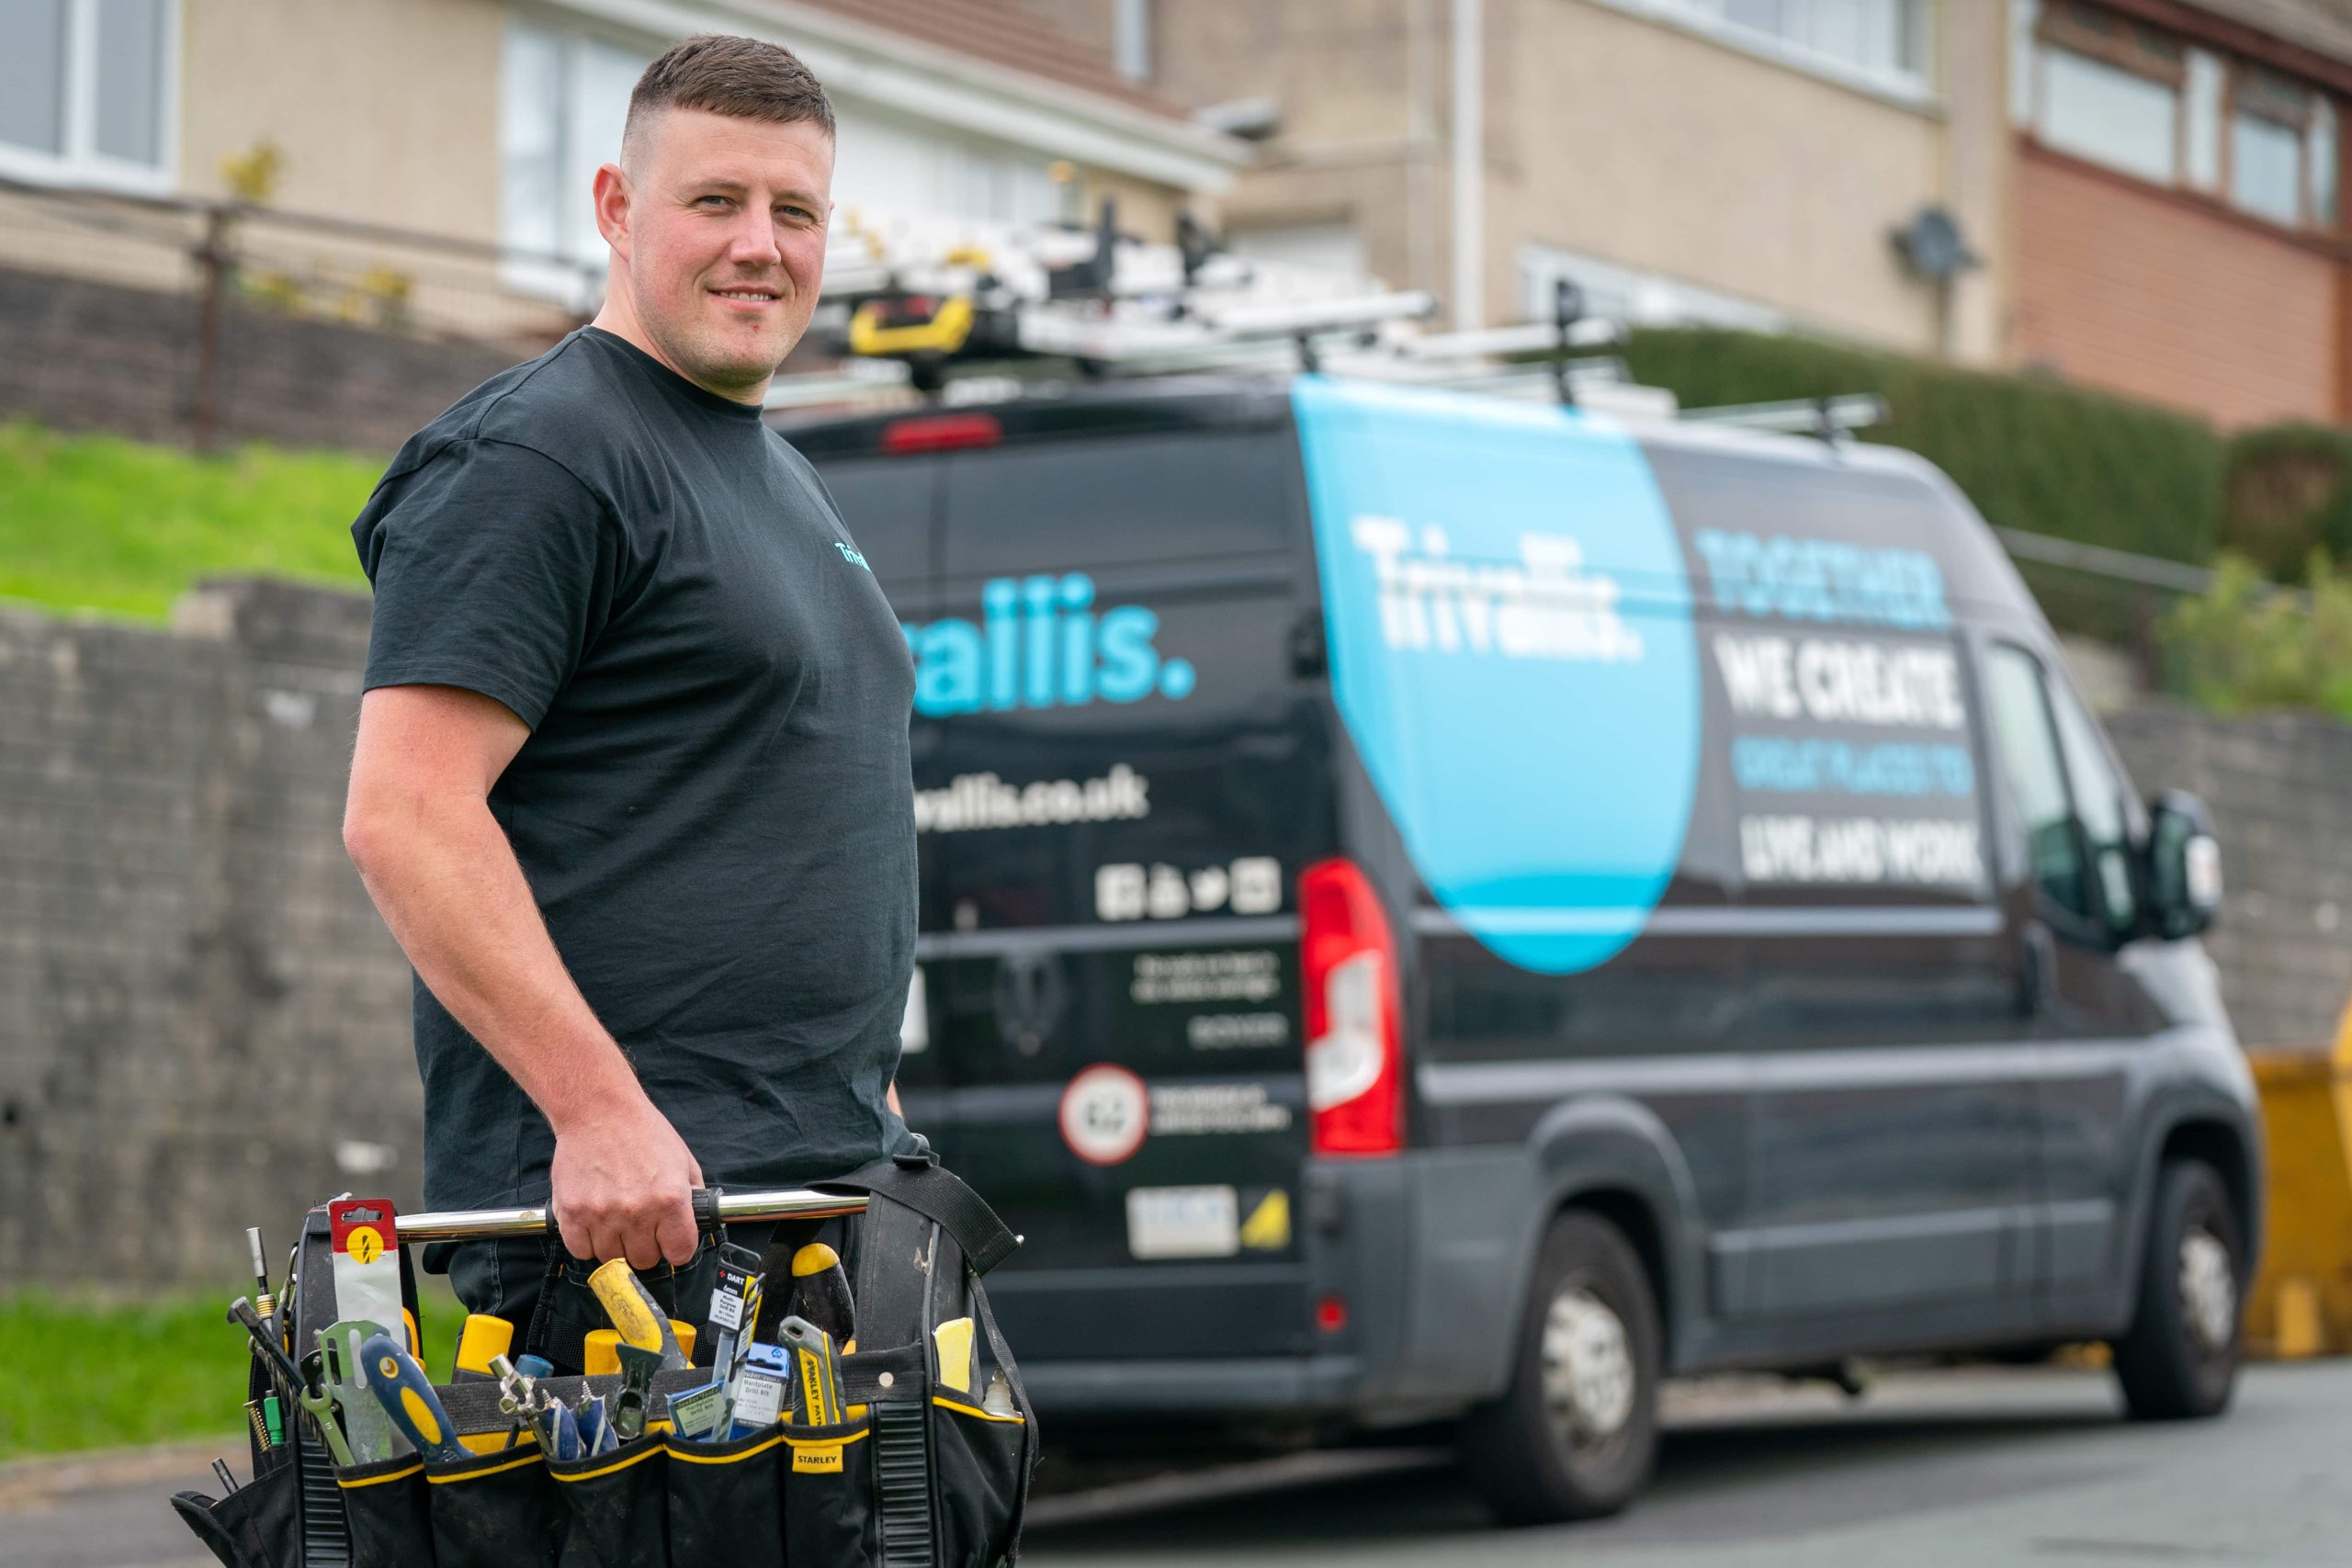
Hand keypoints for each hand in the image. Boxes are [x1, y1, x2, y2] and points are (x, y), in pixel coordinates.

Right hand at [547, 1094, 704, 1269]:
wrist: (598, 1110)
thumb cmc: (642, 1131)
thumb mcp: (683, 1160)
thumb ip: (693, 1196)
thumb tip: (695, 1224)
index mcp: (670, 1200)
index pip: (680, 1254)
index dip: (676, 1249)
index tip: (670, 1242)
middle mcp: (637, 1212)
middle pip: (644, 1261)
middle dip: (645, 1247)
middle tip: (640, 1226)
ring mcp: (602, 1214)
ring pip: (611, 1259)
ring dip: (615, 1245)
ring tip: (615, 1219)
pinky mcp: (572, 1213)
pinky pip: (580, 1251)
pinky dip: (586, 1243)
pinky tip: (594, 1222)